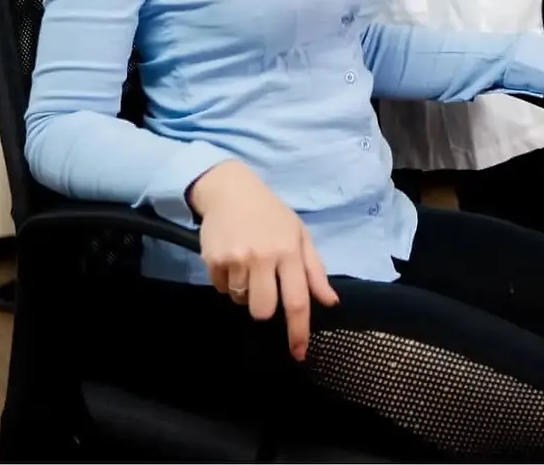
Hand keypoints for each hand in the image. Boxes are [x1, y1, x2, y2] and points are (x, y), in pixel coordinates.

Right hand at [189, 161, 338, 359]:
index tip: (298, 354)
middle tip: (263, 285)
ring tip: (247, 265)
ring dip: (245, 291)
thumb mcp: (299, 234)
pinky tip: (231, 259)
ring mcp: (236, 259)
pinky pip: (221, 289)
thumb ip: (315, 271)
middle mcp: (263, 257)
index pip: (297, 301)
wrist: (230, 189)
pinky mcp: (213, 259)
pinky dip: (227, 281)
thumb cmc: (271, 214)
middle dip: (263, 307)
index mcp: (289, 251)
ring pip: (241, 301)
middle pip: (263, 311)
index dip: (298, 332)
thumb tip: (330, 302)